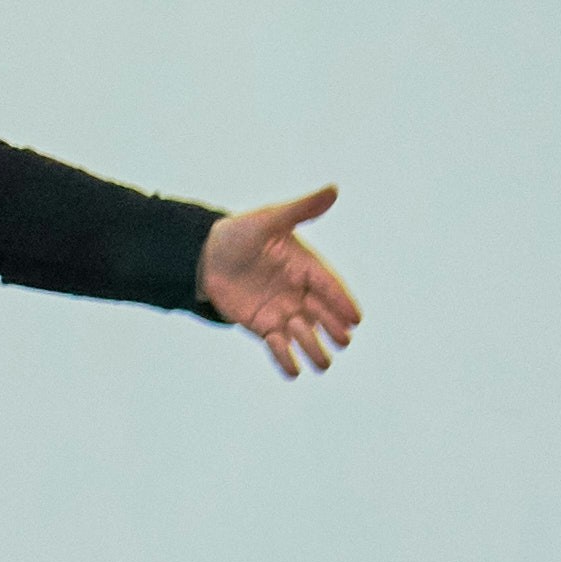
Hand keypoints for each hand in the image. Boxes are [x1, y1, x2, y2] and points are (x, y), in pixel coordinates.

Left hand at [200, 185, 360, 378]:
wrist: (205, 255)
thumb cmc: (241, 233)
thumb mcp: (270, 219)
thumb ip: (301, 209)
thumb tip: (333, 189)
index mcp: (306, 267)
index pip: (330, 287)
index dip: (342, 303)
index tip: (355, 319)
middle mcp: (299, 292)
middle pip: (323, 315)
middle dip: (334, 329)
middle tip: (343, 340)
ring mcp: (283, 311)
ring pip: (304, 335)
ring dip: (314, 348)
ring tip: (322, 363)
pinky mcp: (263, 326)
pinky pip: (278, 347)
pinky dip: (285, 359)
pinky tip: (292, 371)